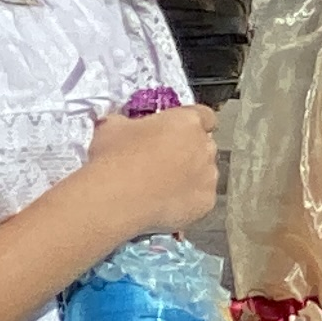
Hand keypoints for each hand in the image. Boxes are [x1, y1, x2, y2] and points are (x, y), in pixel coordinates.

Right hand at [78, 101, 219, 237]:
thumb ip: (129, 123)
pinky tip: (164, 204)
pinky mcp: (206, 203)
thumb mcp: (112, 126)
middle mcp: (205, 147)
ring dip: (190, 176)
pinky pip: (201, 198)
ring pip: (205, 173)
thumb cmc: (113, 156)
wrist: (114, 198)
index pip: (204, 116)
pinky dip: (188, 200)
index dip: (190, 124)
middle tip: (161, 161)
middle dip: (188, 151)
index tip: (175, 132)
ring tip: (161, 187)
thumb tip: (125, 128)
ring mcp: (209, 177)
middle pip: (203, 145)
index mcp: (187, 122)